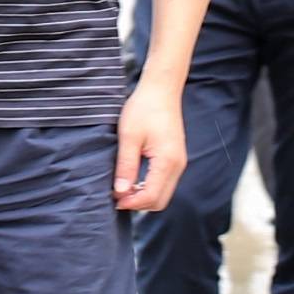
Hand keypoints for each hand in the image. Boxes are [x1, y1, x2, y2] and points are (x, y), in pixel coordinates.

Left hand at [114, 72, 186, 216]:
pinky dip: (150, 187)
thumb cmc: (144, 108)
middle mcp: (177, 165)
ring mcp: (179, 163)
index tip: (114, 198)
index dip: (131, 203)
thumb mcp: (129, 136)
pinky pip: (165, 183)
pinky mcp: (176, 159)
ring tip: (124, 188)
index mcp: (167, 161)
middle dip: (138, 203)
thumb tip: (121, 191)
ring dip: (144, 196)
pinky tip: (134, 180)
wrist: (161, 90)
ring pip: (163, 194)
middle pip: (160, 201)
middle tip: (117, 196)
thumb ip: (126, 166)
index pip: (151, 196)